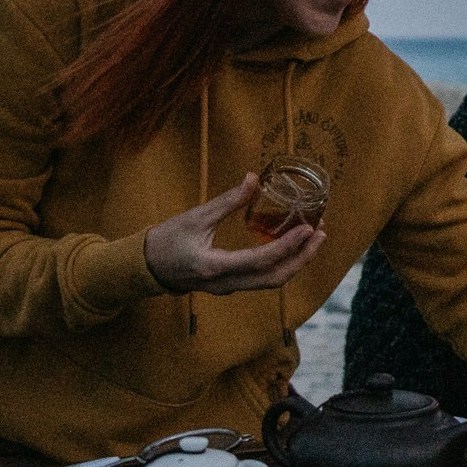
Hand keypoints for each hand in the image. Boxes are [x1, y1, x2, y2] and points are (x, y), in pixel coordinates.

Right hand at [143, 175, 326, 294]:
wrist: (144, 268)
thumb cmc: (165, 241)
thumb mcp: (195, 217)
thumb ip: (227, 201)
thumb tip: (253, 177)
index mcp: (215, 267)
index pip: (261, 260)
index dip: (288, 246)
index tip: (309, 229)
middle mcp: (226, 284)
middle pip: (274, 278)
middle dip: (302, 258)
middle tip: (321, 233)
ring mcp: (229, 288)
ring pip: (271, 282)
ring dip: (295, 262)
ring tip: (314, 238)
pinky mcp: (230, 285)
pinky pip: (262, 279)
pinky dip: (282, 264)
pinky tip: (292, 245)